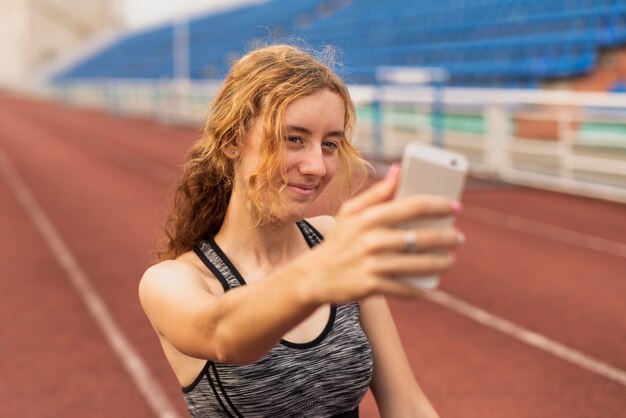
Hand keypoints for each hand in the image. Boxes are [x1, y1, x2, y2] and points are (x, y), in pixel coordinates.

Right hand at [301, 164, 463, 303]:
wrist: (314, 277)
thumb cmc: (339, 240)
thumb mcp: (350, 212)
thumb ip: (377, 192)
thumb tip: (400, 169)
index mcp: (369, 217)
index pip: (413, 205)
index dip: (439, 205)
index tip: (456, 207)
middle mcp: (371, 239)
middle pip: (422, 237)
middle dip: (447, 237)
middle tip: (457, 238)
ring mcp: (372, 264)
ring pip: (419, 264)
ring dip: (440, 262)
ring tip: (450, 260)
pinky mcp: (371, 286)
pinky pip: (406, 288)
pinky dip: (421, 288)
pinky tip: (431, 285)